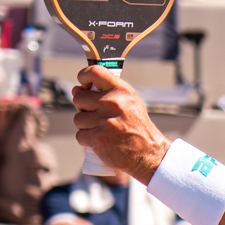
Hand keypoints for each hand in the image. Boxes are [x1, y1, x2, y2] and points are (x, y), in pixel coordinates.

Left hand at [71, 65, 169, 182]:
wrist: (148, 153)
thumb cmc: (136, 126)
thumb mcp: (128, 102)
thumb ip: (105, 93)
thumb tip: (76, 89)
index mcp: (121, 91)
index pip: (94, 72)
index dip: (83, 76)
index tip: (83, 85)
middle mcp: (113, 103)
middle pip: (79, 98)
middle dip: (83, 108)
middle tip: (96, 116)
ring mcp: (105, 121)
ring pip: (78, 118)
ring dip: (85, 126)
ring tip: (101, 130)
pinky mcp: (98, 139)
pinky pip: (80, 135)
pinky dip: (86, 140)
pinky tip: (99, 141)